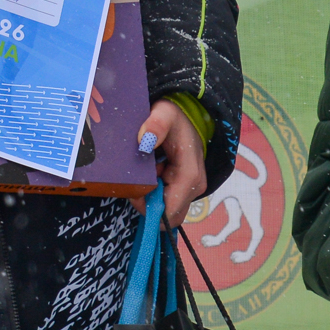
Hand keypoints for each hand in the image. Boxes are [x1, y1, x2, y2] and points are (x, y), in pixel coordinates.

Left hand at [137, 98, 206, 226]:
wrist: (188, 116)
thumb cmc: (175, 116)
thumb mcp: (164, 113)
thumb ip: (155, 124)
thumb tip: (145, 140)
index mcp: (190, 175)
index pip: (169, 210)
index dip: (147, 207)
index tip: (134, 190)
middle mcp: (195, 187)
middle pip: (168, 215)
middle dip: (148, 204)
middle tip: (138, 181)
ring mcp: (192, 189)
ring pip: (167, 209)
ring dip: (151, 196)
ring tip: (147, 172)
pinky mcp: (186, 188)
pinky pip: (167, 201)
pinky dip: (155, 191)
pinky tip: (152, 172)